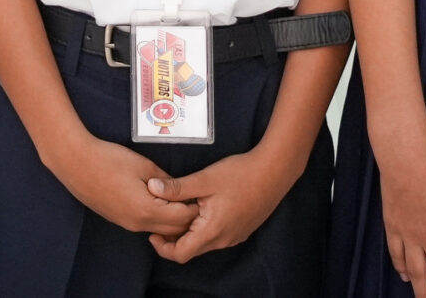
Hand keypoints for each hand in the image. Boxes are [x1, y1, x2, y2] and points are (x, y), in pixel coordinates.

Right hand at [44, 131, 198, 238]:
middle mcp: (138, 224)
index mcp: (147, 210)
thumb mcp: (144, 166)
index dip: (194, 207)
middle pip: (173, 230)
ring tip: (176, 197)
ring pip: (159, 229)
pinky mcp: (119, 219)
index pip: (182, 219)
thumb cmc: (110, 160)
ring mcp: (127, 224)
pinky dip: (157, 216)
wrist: (75, 162)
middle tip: (193, 197)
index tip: (201, 194)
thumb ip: (166, 182)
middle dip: (186, 216)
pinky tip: (156, 199)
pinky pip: (145, 224)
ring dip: (171, 218)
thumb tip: (180, 190)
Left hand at [147, 145, 297, 261]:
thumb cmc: (240, 174)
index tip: (153, 231)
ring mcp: (233, 237)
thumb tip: (152, 188)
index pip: (180, 254)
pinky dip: (202, 229)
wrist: (274, 172)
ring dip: (189, 233)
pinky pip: (216, 237)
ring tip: (178, 211)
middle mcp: (223, 240)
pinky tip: (199, 209)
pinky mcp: (240, 230)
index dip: (162, 246)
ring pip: (203, 244)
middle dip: (173, 239)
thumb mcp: (204, 179)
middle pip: (191, 250)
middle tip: (162, 218)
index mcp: (212, 231)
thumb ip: (177, 188)